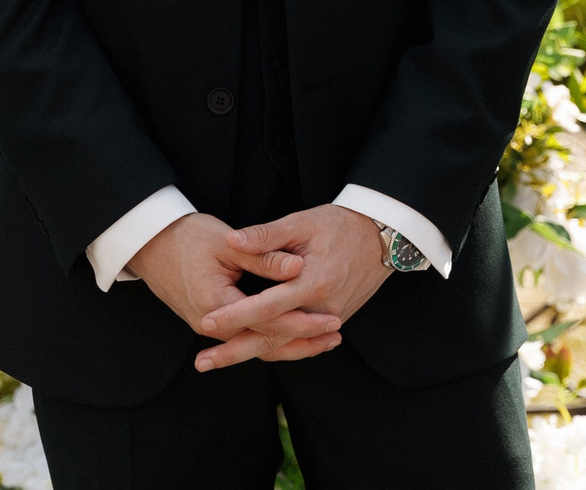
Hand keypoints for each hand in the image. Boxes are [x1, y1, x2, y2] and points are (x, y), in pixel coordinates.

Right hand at [125, 213, 319, 343]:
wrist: (152, 245)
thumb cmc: (189, 238)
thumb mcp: (228, 242)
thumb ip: (264, 255)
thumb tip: (298, 266)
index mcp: (216, 304)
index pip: (268, 321)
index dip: (302, 321)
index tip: (331, 317)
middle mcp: (212, 324)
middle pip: (265, 342)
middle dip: (303, 340)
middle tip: (337, 334)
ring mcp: (211, 326)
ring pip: (257, 344)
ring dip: (291, 343)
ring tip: (326, 339)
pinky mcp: (214, 322)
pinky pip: (249, 337)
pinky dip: (274, 337)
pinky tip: (298, 333)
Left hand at [190, 205, 392, 371]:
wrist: (383, 235)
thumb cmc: (341, 224)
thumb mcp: (303, 222)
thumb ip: (267, 235)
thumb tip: (233, 241)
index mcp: (313, 282)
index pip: (266, 307)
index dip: (235, 316)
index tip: (206, 321)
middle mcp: (323, 307)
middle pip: (273, 338)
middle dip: (235, 352)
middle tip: (202, 362)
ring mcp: (332, 317)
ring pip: (286, 344)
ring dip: (252, 354)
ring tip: (219, 359)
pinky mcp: (336, 318)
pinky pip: (301, 340)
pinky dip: (277, 347)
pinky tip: (254, 350)